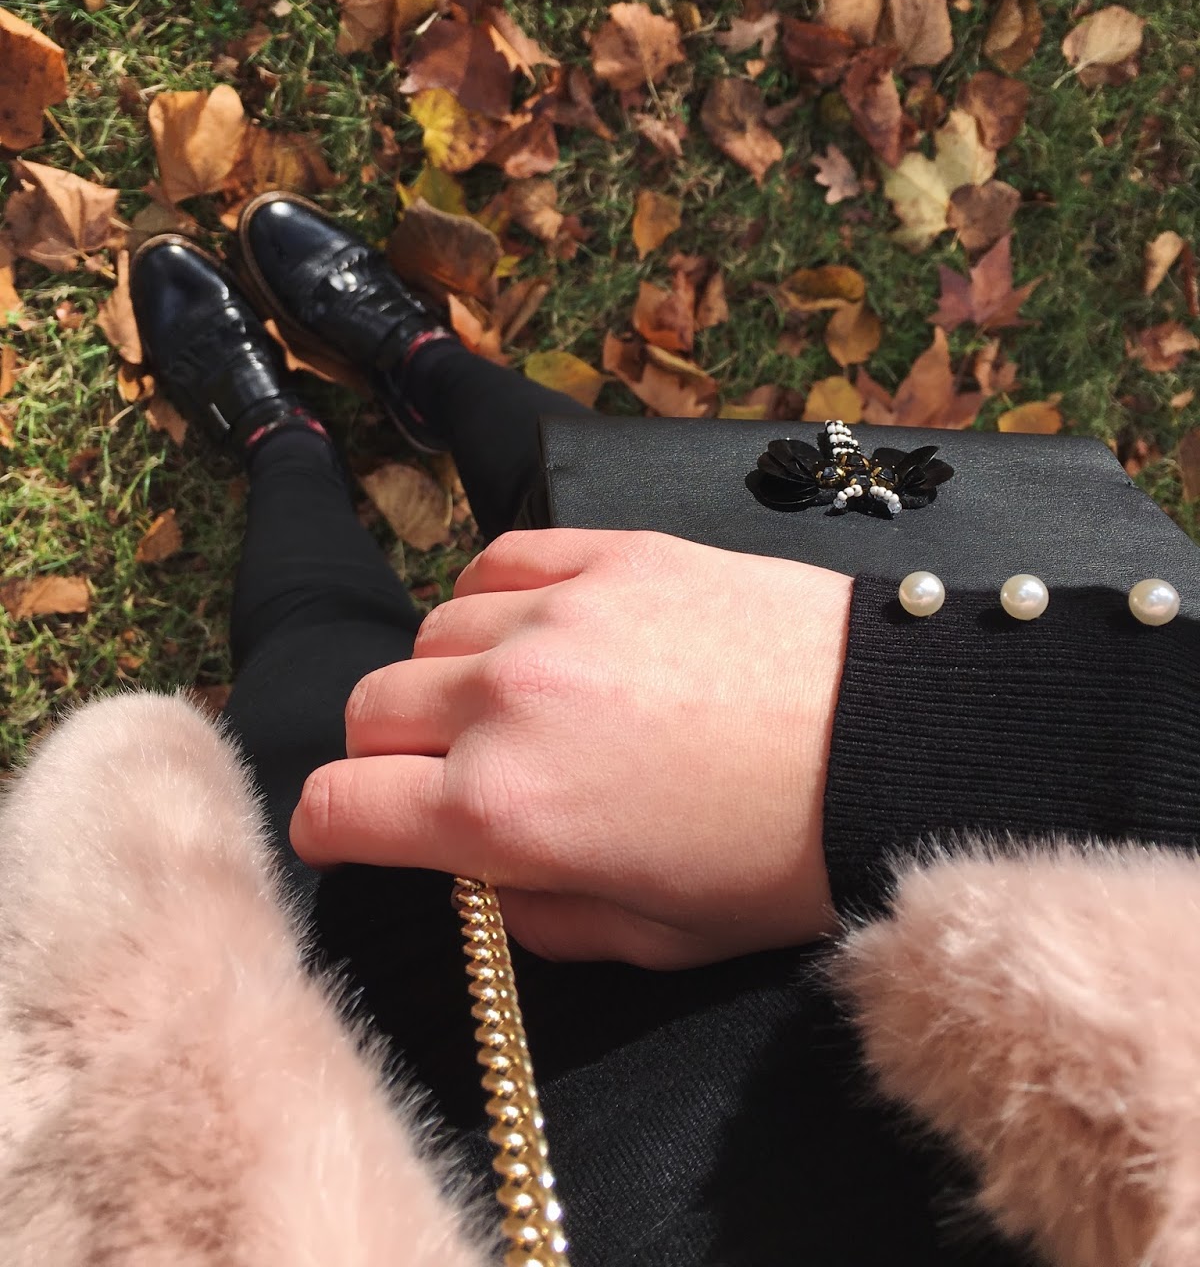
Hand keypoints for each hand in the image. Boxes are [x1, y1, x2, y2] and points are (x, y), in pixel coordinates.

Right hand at [290, 529, 850, 968]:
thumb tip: (485, 880)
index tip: (353, 834)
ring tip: (515, 706)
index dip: (331, 831)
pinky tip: (539, 630)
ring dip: (448, 679)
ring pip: (429, 633)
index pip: (339, 807)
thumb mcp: (654, 940)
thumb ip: (536, 919)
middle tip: (449, 780)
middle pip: (370, 709)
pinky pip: (499, 559)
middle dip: (389, 758)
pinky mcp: (611, 553)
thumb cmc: (786, 855)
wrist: (896, 740)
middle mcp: (507, 700)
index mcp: (505, 812)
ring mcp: (556, 610)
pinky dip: (495, 599)